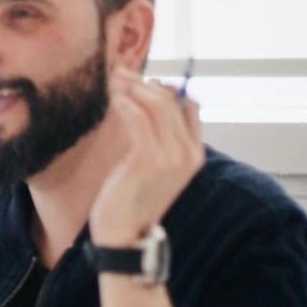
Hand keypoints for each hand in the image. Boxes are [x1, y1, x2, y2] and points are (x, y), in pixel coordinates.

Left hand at [89, 67, 204, 245]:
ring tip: (112, 79)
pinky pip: (139, 118)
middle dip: (143, 82)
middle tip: (119, 72)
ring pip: (155, 105)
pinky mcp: (147, 158)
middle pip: (171, 102)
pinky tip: (113, 98)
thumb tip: (150, 106)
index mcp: (194, 154)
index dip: (166, 89)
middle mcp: (187, 153)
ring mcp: (171, 156)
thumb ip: (157, 141)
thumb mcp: (151, 168)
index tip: (141, 81)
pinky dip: (125, 102)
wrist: (123, 234)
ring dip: (131, 87)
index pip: (188, 107)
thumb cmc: (130, 200)